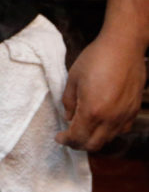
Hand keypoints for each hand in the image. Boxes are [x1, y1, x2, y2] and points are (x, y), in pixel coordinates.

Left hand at [56, 32, 146, 150]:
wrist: (123, 47)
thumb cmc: (96, 59)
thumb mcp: (73, 78)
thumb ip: (69, 101)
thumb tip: (68, 118)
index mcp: (92, 111)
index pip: (78, 137)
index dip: (66, 141)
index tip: (59, 137)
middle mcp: (110, 118)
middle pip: (93, 145)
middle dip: (78, 144)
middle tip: (69, 137)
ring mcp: (124, 116)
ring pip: (108, 139)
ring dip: (94, 139)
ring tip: (84, 129)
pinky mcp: (133, 110)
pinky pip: (121, 129)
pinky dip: (109, 131)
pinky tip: (101, 121)